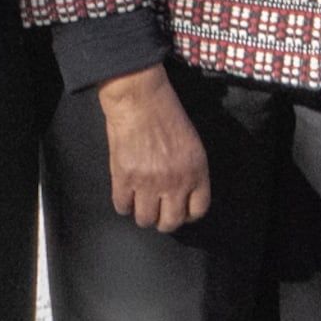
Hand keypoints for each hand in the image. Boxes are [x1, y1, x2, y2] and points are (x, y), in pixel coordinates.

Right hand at [97, 65, 211, 231]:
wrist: (139, 98)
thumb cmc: (165, 114)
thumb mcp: (191, 143)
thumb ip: (190, 171)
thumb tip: (183, 195)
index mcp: (196, 171)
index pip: (198, 210)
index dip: (187, 214)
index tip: (179, 211)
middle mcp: (175, 181)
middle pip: (171, 222)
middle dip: (163, 220)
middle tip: (157, 211)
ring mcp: (148, 182)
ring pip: (145, 219)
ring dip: (142, 213)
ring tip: (139, 202)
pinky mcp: (124, 178)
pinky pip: (122, 207)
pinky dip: (123, 204)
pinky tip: (125, 193)